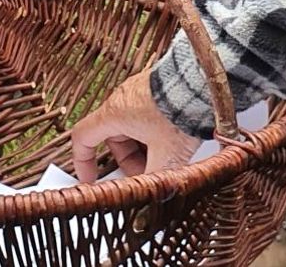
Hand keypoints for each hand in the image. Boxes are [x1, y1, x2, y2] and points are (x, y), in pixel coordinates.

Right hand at [72, 69, 198, 180]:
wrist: (202, 82)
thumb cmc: (179, 112)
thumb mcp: (166, 157)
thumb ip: (153, 183)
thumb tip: (150, 203)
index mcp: (114, 113)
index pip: (83, 137)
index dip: (83, 162)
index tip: (91, 179)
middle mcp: (122, 99)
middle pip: (114, 138)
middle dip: (129, 162)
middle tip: (148, 175)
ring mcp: (139, 90)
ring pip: (132, 128)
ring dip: (144, 148)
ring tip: (167, 158)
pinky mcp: (156, 87)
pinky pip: (146, 115)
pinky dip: (154, 133)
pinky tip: (174, 142)